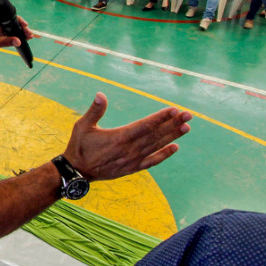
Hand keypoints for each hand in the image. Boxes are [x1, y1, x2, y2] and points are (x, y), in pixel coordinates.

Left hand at [0, 15, 33, 65]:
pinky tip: (23, 39)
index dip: (17, 21)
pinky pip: (8, 35)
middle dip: (20, 28)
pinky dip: (15, 37)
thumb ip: (6, 41)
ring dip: (19, 33)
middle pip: (10, 23)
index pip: (7, 18)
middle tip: (29, 33)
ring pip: (10, 29)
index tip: (25, 25)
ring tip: (29, 36)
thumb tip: (19, 41)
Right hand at [63, 93, 190, 180]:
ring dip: (172, 136)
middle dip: (173, 123)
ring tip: (186, 127)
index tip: (174, 110)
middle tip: (188, 115)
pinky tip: (175, 148)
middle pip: (155, 134)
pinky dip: (164, 155)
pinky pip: (152, 161)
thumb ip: (94, 111)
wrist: (78, 171)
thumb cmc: (79, 146)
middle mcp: (130, 149)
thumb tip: (100, 94)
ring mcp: (133, 160)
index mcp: (119, 137)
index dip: (161, 118)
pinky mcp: (132, 168)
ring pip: (156, 146)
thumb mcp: (82, 126)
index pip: (145, 125)